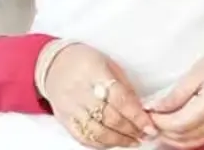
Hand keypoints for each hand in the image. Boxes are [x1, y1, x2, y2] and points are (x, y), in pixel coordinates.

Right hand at [42, 41, 159, 147]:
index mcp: (94, 72)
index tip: (150, 126)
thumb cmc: (85, 61)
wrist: (53, 64)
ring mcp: (70, 108)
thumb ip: (124, 86)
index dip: (136, 115)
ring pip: (97, 132)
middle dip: (131, 130)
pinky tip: (114, 142)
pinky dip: (101, 144)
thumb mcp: (108, 63)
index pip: (119, 99)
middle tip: (145, 134)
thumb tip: (141, 109)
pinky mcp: (65, 120)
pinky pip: (84, 138)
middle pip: (110, 117)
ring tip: (133, 141)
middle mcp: (80, 92)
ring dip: (119, 140)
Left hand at [145, 39, 203, 148]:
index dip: (159, 121)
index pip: (177, 124)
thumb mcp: (195, 72)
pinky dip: (184, 137)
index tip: (147, 111)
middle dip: (162, 130)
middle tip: (148, 118)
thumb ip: (175, 94)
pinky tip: (173, 127)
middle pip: (183, 137)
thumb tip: (155, 108)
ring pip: (190, 142)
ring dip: (171, 137)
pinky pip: (200, 139)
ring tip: (158, 123)